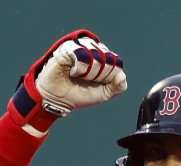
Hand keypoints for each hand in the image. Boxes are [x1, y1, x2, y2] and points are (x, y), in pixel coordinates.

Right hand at [11, 31, 126, 131]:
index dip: (109, 75)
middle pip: (107, 58)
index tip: (97, 83)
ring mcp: (80, 48)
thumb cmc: (78, 96)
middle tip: (86, 80)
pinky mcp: (67, 49)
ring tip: (78, 76)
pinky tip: (72, 72)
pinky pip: (81, 53)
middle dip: (98, 75)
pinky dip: (79, 67)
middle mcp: (92, 51)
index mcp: (102, 60)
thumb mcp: (103, 94)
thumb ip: (117, 87)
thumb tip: (122, 75)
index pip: (116, 62)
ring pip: (95, 55)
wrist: (58, 101)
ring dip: (88, 71)